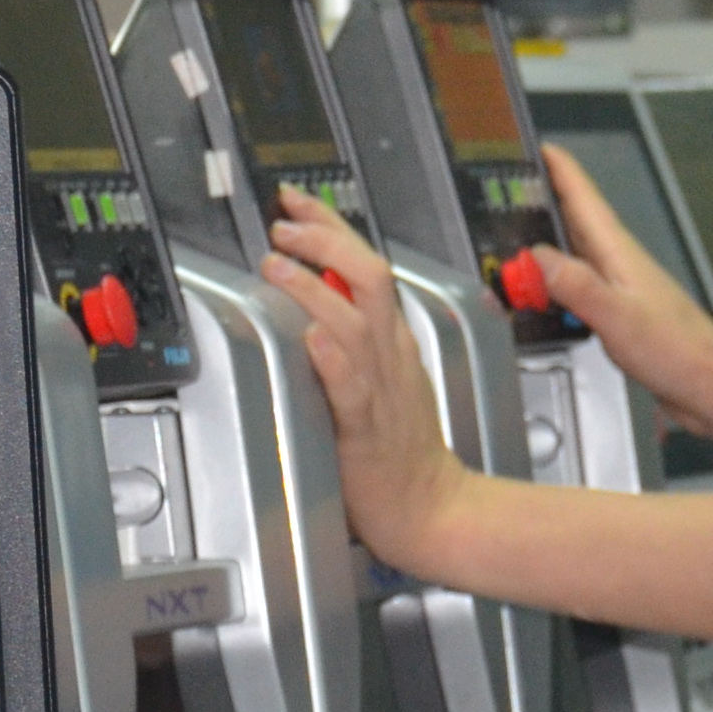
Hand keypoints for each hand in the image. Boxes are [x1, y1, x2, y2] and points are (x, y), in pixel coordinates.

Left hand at [258, 189, 475, 571]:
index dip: (332, 227)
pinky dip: (333, 357)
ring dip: (315, 287)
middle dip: (325, 241)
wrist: (433, 508)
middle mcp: (390, 355)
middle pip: (369, 276)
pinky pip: (352, 384)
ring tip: (279, 264)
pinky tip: (312, 337)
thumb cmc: (405, 453)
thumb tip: (319, 301)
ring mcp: (381, 388)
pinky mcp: (367, 427)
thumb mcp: (387, 380)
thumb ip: (359, 340)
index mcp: (394, 341)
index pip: (366, 266)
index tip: (297, 203)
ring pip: (355, 320)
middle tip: (284, 226)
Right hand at [531, 140, 712, 444]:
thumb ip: (576, 286)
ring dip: (543, 248)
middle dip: (539, 204)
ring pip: (572, 258)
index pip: (584, 198)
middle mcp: (618, 265)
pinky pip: (577, 291)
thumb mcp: (619, 317)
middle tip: (501, 194)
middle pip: (573, 223)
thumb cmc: (678, 352)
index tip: (531, 146)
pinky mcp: (619, 316)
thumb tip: (534, 256)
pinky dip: (553, 288)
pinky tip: (537, 298)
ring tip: (507, 244)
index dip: (558, 168)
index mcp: (619, 253)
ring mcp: (619, 290)